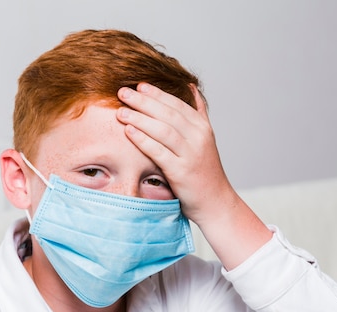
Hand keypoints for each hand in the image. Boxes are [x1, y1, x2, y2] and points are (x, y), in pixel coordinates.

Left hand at [116, 82, 229, 225]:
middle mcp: (198, 138)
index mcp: (202, 128)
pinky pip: (159, 152)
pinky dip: (143, 140)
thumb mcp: (205, 138)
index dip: (157, 94)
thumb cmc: (205, 171)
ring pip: (163, 130)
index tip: (139, 85)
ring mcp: (191, 155)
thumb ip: (198, 113)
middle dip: (144, 102)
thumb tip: (190, 86)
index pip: (177, 104)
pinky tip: (129, 132)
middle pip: (168, 114)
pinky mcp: (181, 172)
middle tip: (123, 92)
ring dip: (140, 119)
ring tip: (121, 112)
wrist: (215, 202)